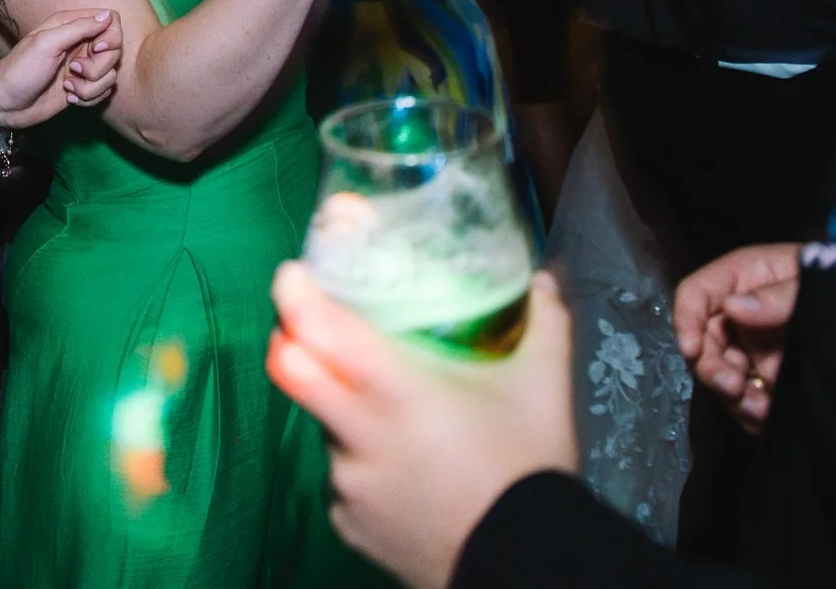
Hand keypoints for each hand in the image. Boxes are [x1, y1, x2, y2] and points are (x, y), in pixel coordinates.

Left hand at [0, 9, 120, 128]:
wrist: (5, 103)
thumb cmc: (20, 69)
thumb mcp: (47, 42)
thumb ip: (79, 27)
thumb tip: (108, 16)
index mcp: (71, 25)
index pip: (111, 21)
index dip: (110, 37)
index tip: (96, 49)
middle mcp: (80, 44)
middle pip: (115, 51)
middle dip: (99, 67)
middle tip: (75, 70)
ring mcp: (82, 68)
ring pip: (110, 76)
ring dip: (90, 86)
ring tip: (67, 87)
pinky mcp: (82, 88)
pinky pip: (102, 92)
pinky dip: (88, 98)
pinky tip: (68, 97)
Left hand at [268, 263, 578, 588]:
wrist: (527, 567)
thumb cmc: (530, 471)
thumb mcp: (544, 389)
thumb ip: (544, 323)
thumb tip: (542, 279)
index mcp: (396, 392)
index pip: (320, 332)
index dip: (296, 297)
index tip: (295, 276)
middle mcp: (358, 436)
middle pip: (291, 373)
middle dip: (293, 342)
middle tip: (312, 326)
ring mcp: (348, 485)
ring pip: (325, 427)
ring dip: (345, 412)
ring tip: (398, 420)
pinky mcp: (347, 524)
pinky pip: (342, 478)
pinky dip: (362, 466)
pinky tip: (406, 472)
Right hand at [673, 242, 799, 429]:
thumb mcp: (810, 281)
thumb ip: (775, 296)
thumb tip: (733, 308)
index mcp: (740, 279)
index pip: (695, 294)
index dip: (685, 321)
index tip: (692, 350)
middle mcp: (737, 314)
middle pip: (703, 342)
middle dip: (712, 370)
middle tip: (734, 388)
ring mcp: (750, 347)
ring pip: (721, 376)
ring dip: (733, 397)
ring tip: (761, 408)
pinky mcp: (765, 375)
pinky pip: (745, 398)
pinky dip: (751, 411)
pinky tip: (770, 416)